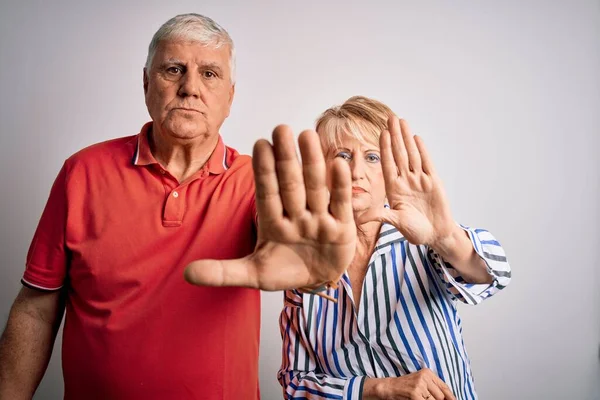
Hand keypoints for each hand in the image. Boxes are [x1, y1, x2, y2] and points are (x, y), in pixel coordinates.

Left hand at [184, 125, 355, 290]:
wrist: (317, 280)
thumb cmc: (285, 270)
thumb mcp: (254, 274)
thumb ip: (223, 272)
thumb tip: (187, 274)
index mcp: (273, 223)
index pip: (266, 193)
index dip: (264, 171)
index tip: (259, 144)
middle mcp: (296, 216)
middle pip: (290, 185)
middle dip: (286, 159)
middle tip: (281, 128)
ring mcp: (319, 220)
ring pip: (315, 188)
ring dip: (311, 163)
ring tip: (307, 135)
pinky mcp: (342, 227)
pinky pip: (341, 204)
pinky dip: (340, 186)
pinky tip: (337, 163)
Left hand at [358, 117, 455, 247]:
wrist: (436, 235)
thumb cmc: (416, 231)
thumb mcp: (396, 222)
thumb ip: (381, 216)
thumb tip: (360, 220)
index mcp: (394, 189)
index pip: (388, 164)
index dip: (385, 148)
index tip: (381, 133)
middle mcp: (405, 180)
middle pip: (399, 154)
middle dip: (394, 136)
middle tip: (390, 118)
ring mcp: (419, 179)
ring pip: (412, 154)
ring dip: (406, 138)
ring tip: (402, 121)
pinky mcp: (433, 181)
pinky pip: (427, 163)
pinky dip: (422, 150)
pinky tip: (416, 138)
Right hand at [367, 368, 455, 399]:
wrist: (389, 387)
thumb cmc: (405, 386)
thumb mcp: (420, 382)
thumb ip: (433, 387)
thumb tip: (448, 398)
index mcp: (427, 372)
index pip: (444, 387)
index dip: (451, 397)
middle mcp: (424, 377)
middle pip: (441, 396)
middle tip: (426, 398)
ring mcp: (419, 385)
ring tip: (420, 398)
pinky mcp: (415, 394)